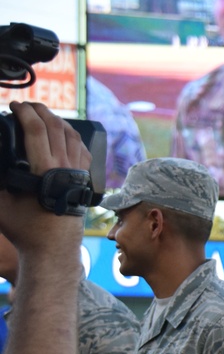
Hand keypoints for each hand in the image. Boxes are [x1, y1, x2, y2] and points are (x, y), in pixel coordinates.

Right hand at [0, 102, 89, 251]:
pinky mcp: (85, 179)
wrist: (53, 249)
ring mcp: (78, 172)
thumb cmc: (26, 228)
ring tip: (43, 115)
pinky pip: (82, 150)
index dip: (24, 112)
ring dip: (57, 120)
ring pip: (72, 136)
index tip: (14, 105)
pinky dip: (72, 136)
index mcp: (44, 168)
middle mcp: (65, 166)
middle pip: (55, 126)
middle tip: (26, 105)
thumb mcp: (0, 202)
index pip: (36, 128)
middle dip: (40, 110)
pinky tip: (65, 134)